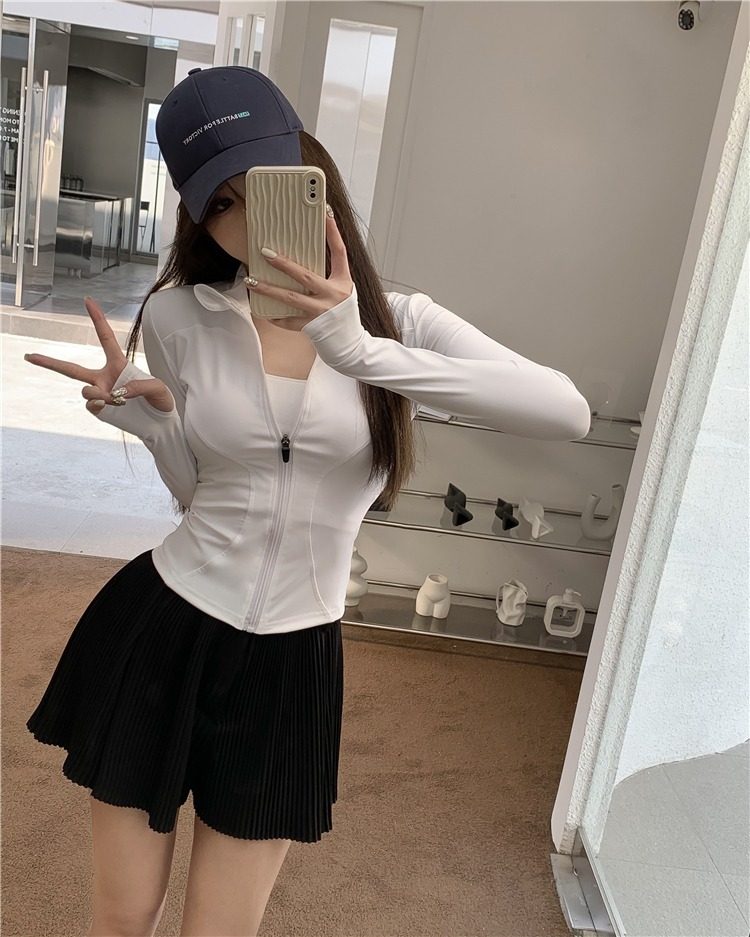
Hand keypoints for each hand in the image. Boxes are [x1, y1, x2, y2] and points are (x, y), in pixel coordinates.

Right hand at [22, 297, 174, 414]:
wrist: (160, 422)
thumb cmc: (161, 400)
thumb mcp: (159, 389)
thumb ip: (142, 386)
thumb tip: (119, 392)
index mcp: (118, 364)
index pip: (105, 338)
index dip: (97, 319)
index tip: (88, 300)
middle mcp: (104, 377)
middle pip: (71, 369)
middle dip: (48, 363)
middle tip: (28, 356)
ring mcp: (100, 394)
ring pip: (84, 389)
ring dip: (97, 392)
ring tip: (117, 399)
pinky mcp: (100, 409)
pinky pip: (89, 404)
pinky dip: (97, 403)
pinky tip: (108, 404)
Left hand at [246, 211, 354, 331]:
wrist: (350, 345)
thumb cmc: (343, 314)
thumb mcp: (343, 290)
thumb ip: (328, 275)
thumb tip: (303, 257)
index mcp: (343, 282)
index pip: (340, 252)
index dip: (333, 233)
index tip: (326, 214)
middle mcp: (332, 296)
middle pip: (305, 276)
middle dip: (283, 264)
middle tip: (265, 252)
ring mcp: (321, 312)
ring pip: (290, 298)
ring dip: (268, 289)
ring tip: (251, 281)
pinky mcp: (311, 327)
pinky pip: (288, 320)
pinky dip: (275, 316)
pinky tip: (261, 311)